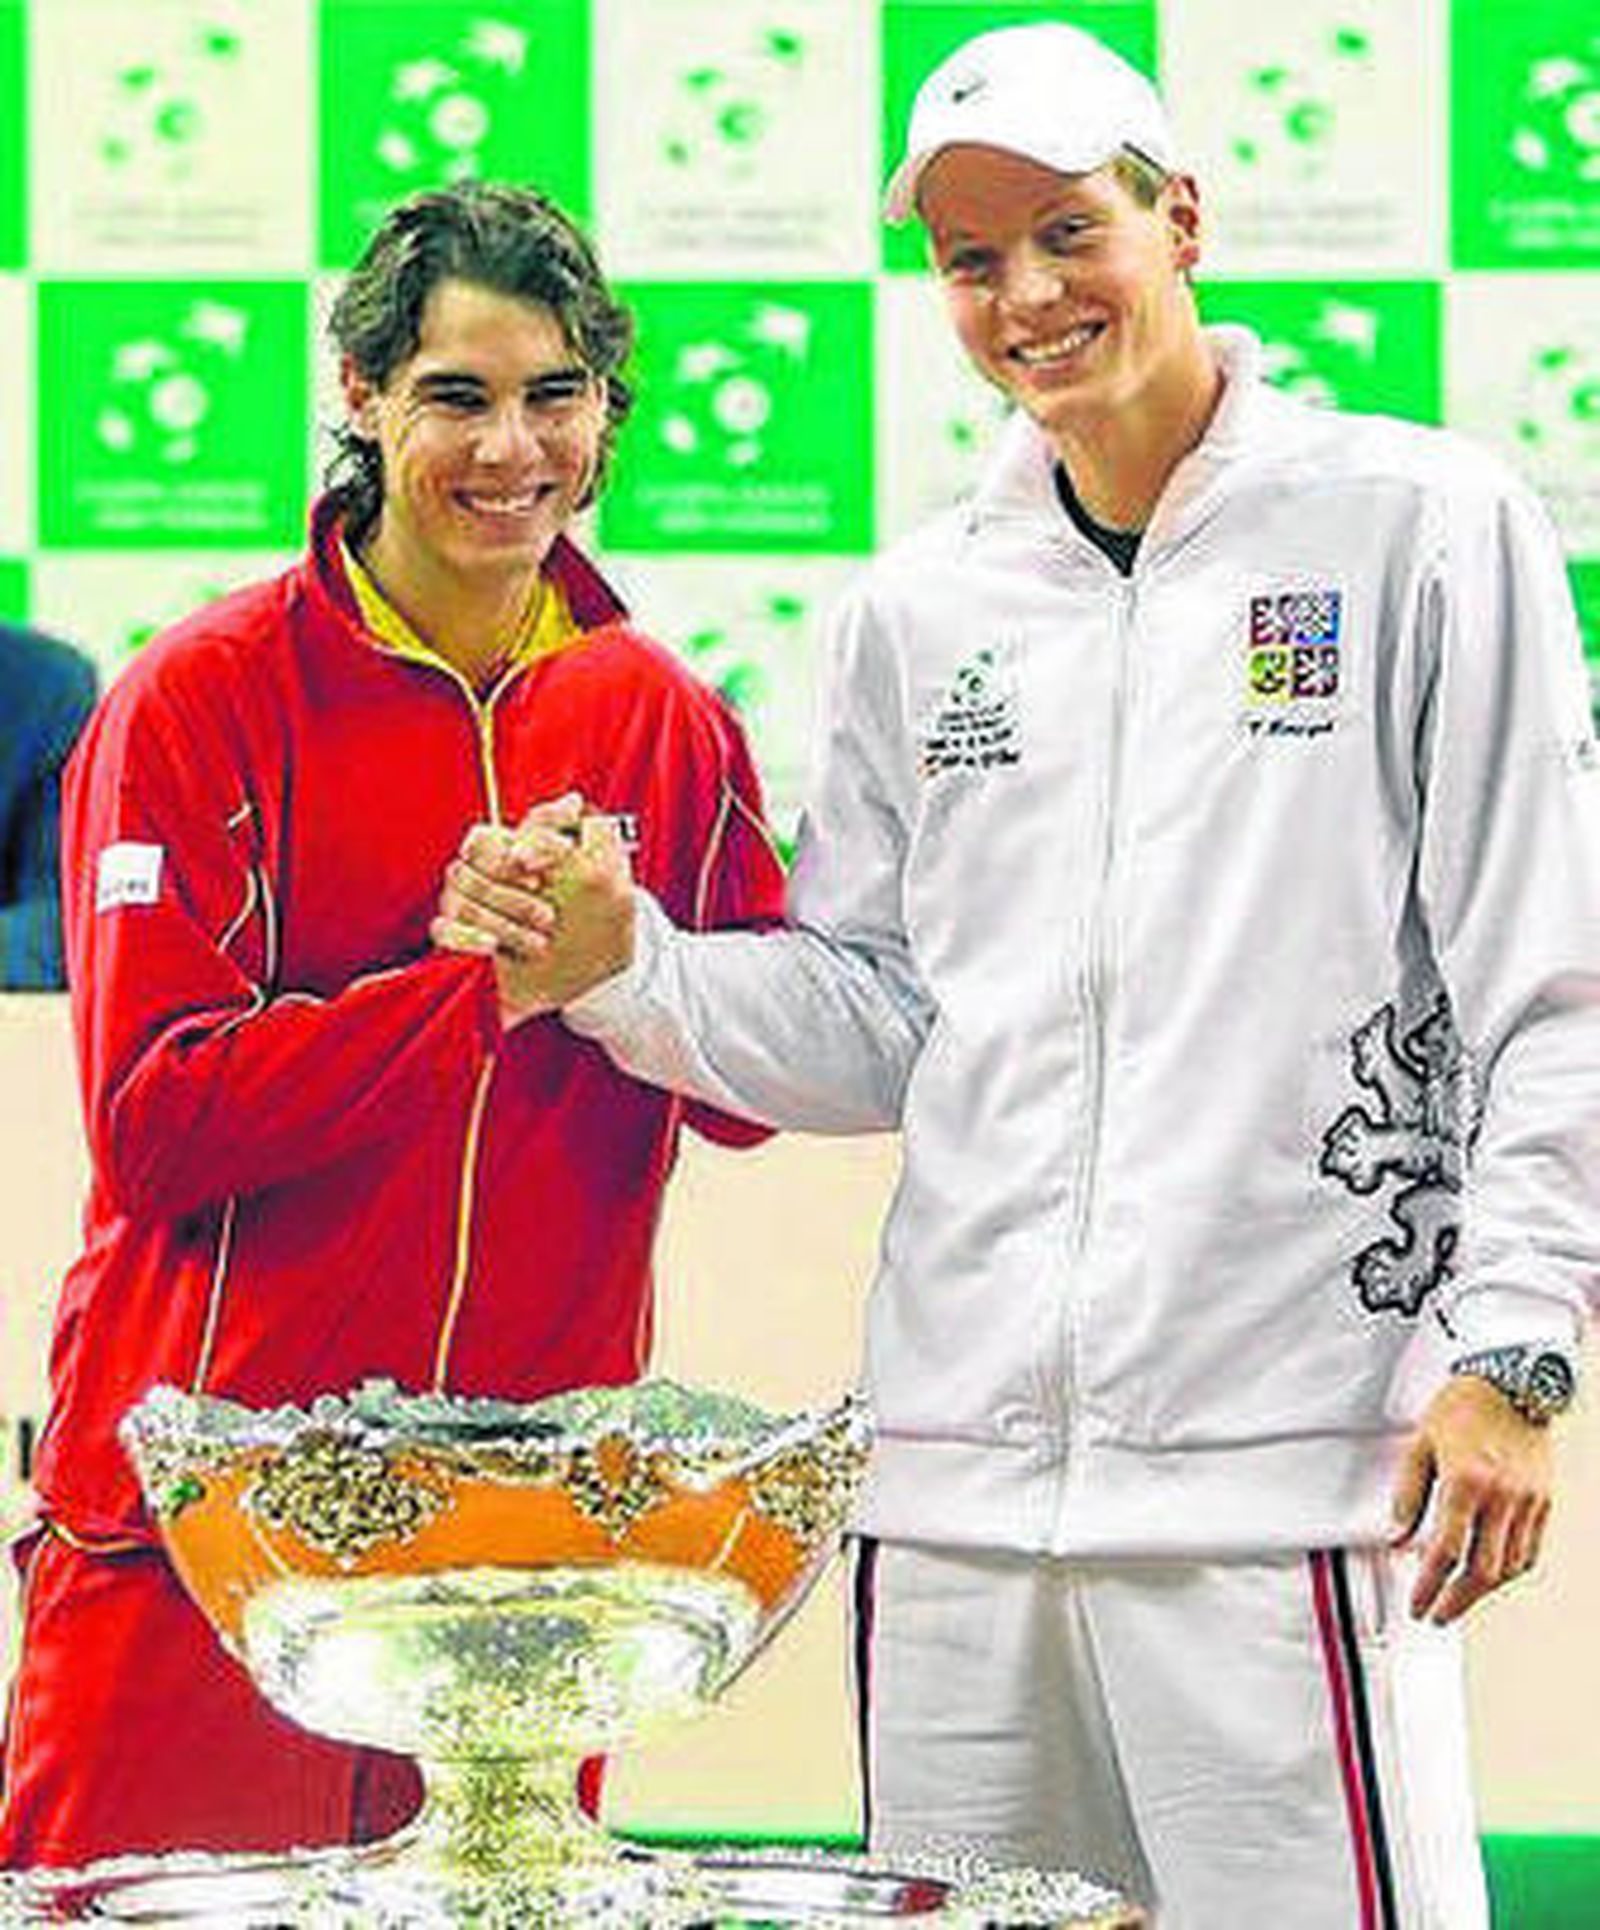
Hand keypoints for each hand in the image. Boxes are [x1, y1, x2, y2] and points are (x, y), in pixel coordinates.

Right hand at [432, 794, 635, 1028]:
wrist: (577, 972)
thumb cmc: (585, 916)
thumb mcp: (599, 875)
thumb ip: (587, 833)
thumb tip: (573, 801)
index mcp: (504, 850)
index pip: (484, 837)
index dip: (507, 853)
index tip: (540, 874)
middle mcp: (477, 873)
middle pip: (470, 871)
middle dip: (512, 896)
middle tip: (550, 918)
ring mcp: (462, 903)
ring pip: (460, 901)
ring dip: (502, 921)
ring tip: (540, 942)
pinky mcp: (455, 936)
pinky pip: (442, 930)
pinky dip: (466, 938)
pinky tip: (494, 949)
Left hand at [1390, 1374, 1553, 1624]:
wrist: (1512, 1383)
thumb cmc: (1463, 1407)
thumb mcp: (1421, 1444)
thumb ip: (1407, 1494)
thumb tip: (1396, 1536)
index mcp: (1466, 1481)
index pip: (1445, 1551)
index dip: (1429, 1584)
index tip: (1417, 1603)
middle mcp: (1501, 1496)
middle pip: (1481, 1570)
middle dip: (1456, 1601)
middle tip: (1436, 1615)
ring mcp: (1528, 1501)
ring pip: (1509, 1567)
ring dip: (1482, 1591)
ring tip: (1458, 1598)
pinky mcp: (1544, 1501)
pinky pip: (1529, 1551)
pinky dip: (1509, 1571)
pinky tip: (1491, 1575)